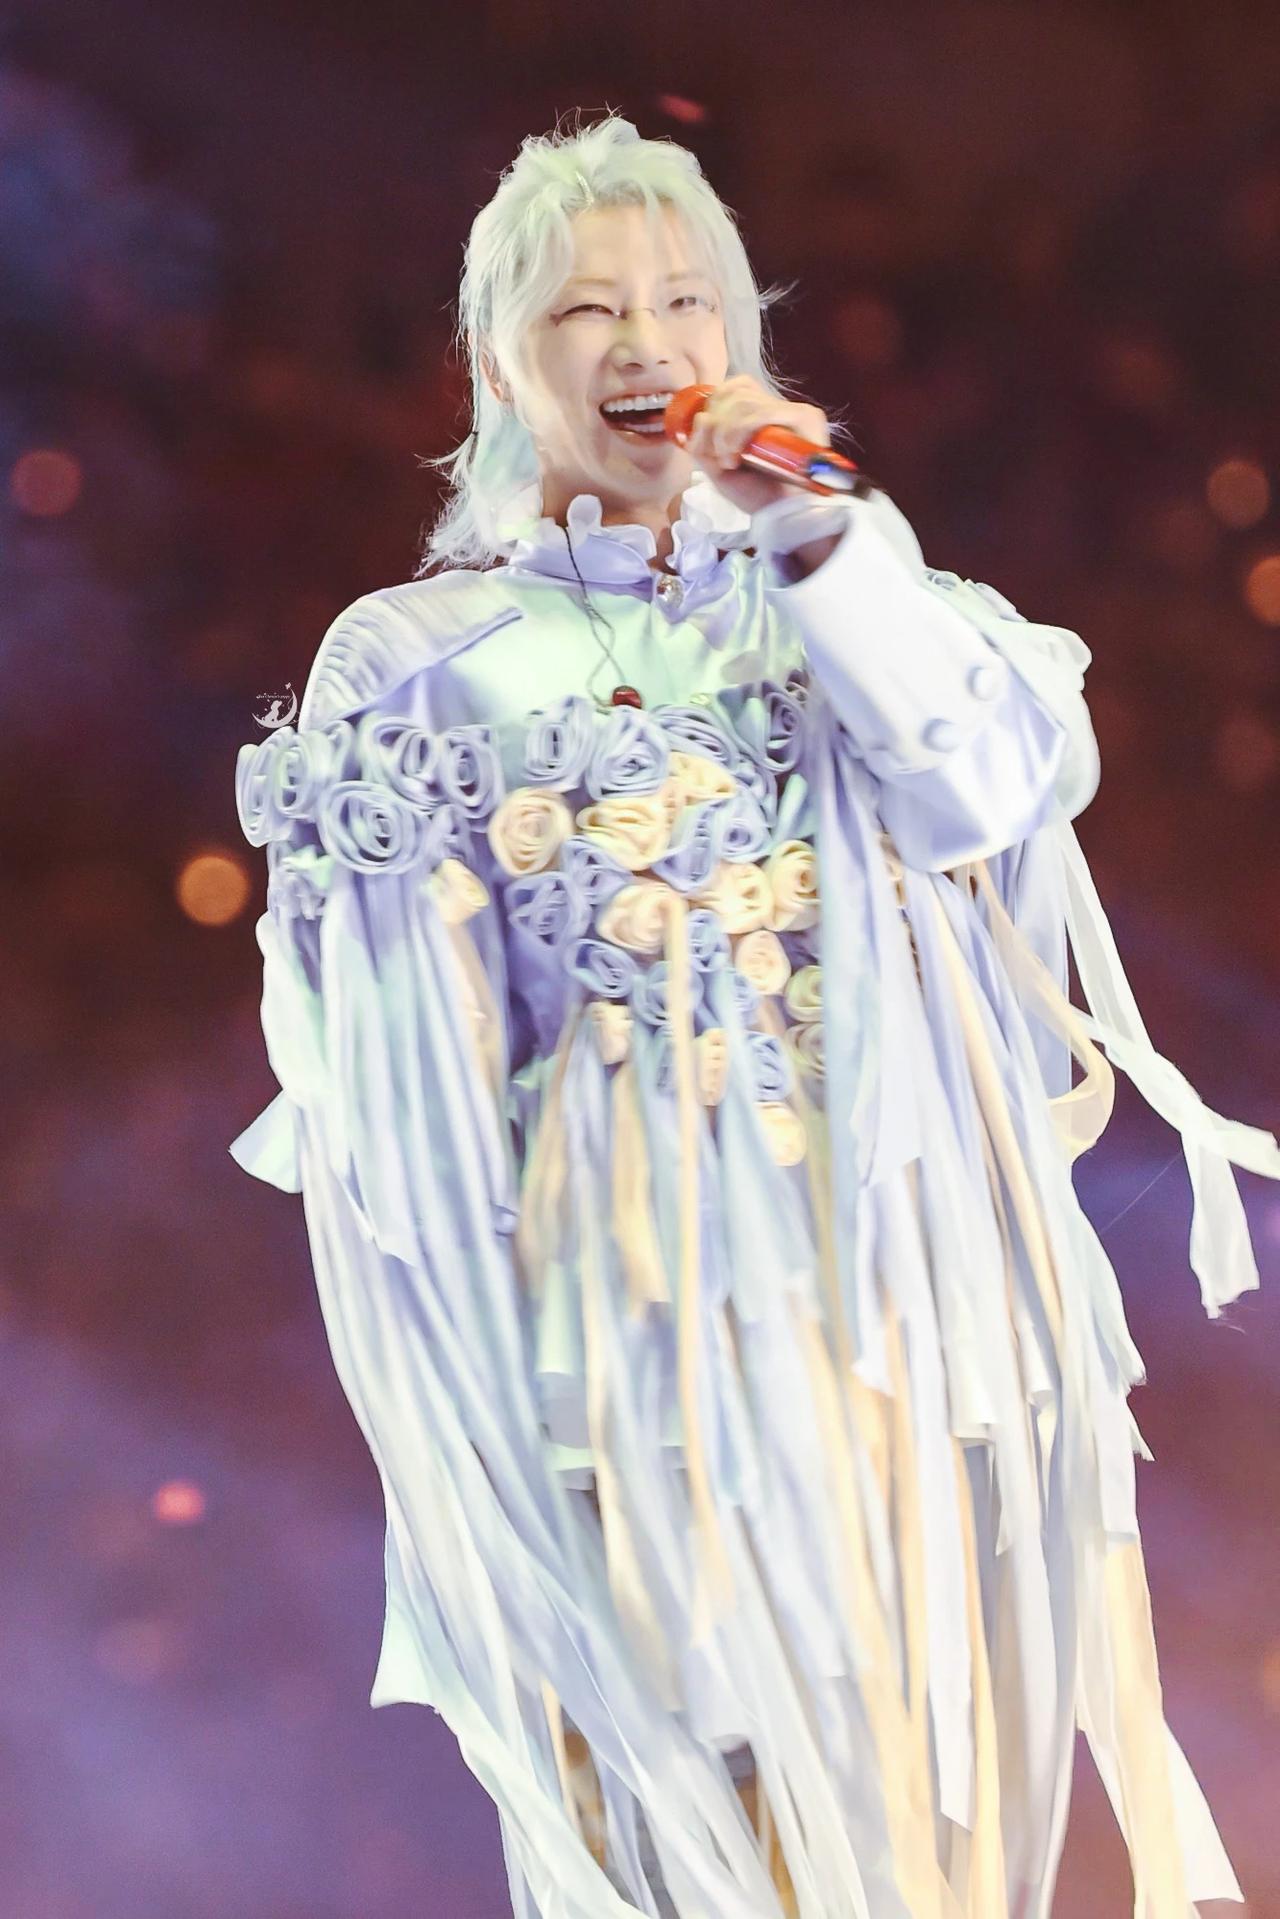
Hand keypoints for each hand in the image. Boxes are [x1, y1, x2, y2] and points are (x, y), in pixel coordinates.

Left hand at [674, 375, 833, 515]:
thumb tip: (701, 417)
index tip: (709, 443)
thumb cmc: (758, 496)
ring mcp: (794, 412)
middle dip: (716, 427)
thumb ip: (703, 445)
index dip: (715, 405)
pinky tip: (737, 456)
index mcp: (763, 415)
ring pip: (744, 402)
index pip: (736, 387)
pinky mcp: (805, 418)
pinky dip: (741, 432)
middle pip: (736, 393)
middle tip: (720, 458)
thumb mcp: (719, 471)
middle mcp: (780, 409)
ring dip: (725, 433)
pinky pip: (762, 413)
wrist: (785, 518)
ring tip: (729, 462)